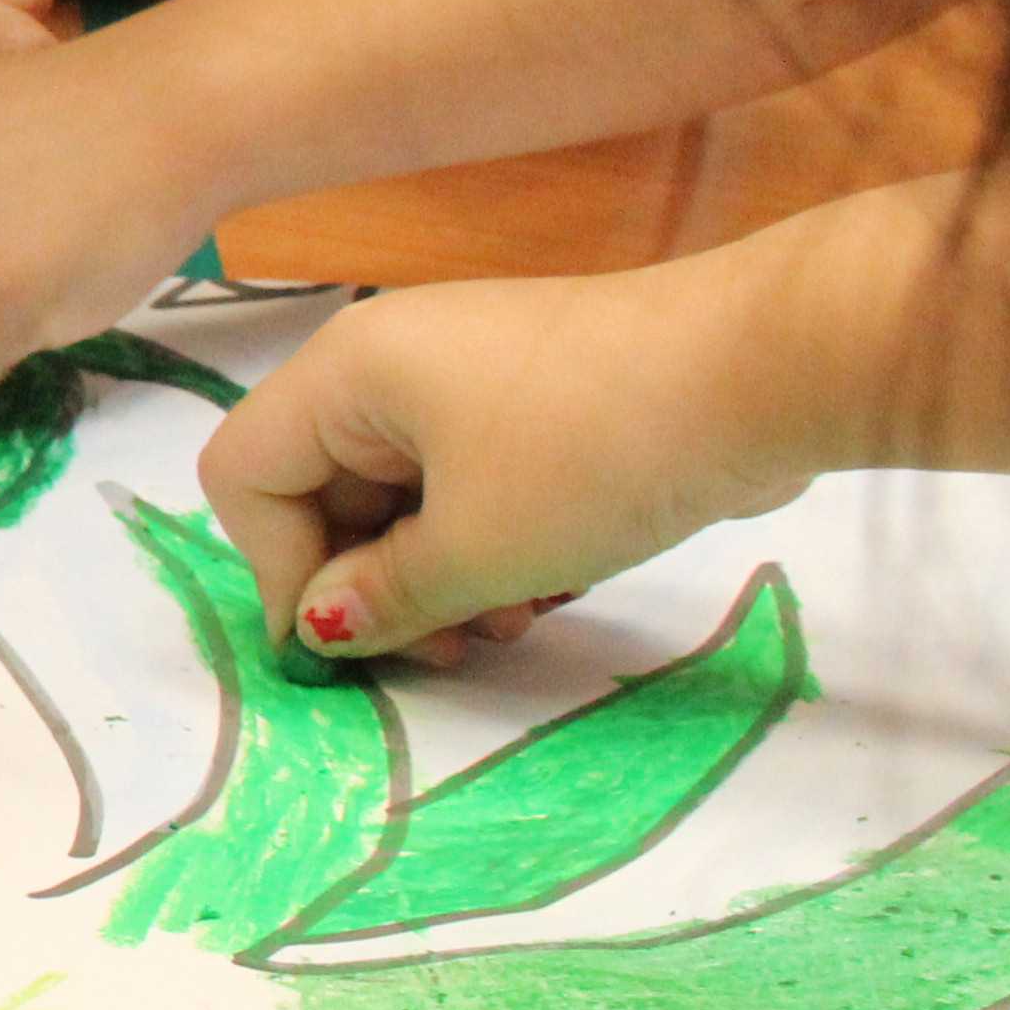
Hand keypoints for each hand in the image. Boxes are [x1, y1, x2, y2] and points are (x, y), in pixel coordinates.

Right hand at [191, 260, 814, 665]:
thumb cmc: (595, 451)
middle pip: (322, 489)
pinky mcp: (532, 392)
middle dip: (370, 583)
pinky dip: (489, 538)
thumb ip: (379, 599)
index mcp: (345, 371)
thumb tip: (322, 628)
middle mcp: (388, 359)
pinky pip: (467, 477)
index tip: (352, 643)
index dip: (277, 571)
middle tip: (441, 650)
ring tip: (513, 620)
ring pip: (401, 494)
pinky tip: (550, 581)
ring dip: (437, 574)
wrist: (764, 369)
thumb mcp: (477, 550)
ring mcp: (465, 370)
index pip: (246, 476)